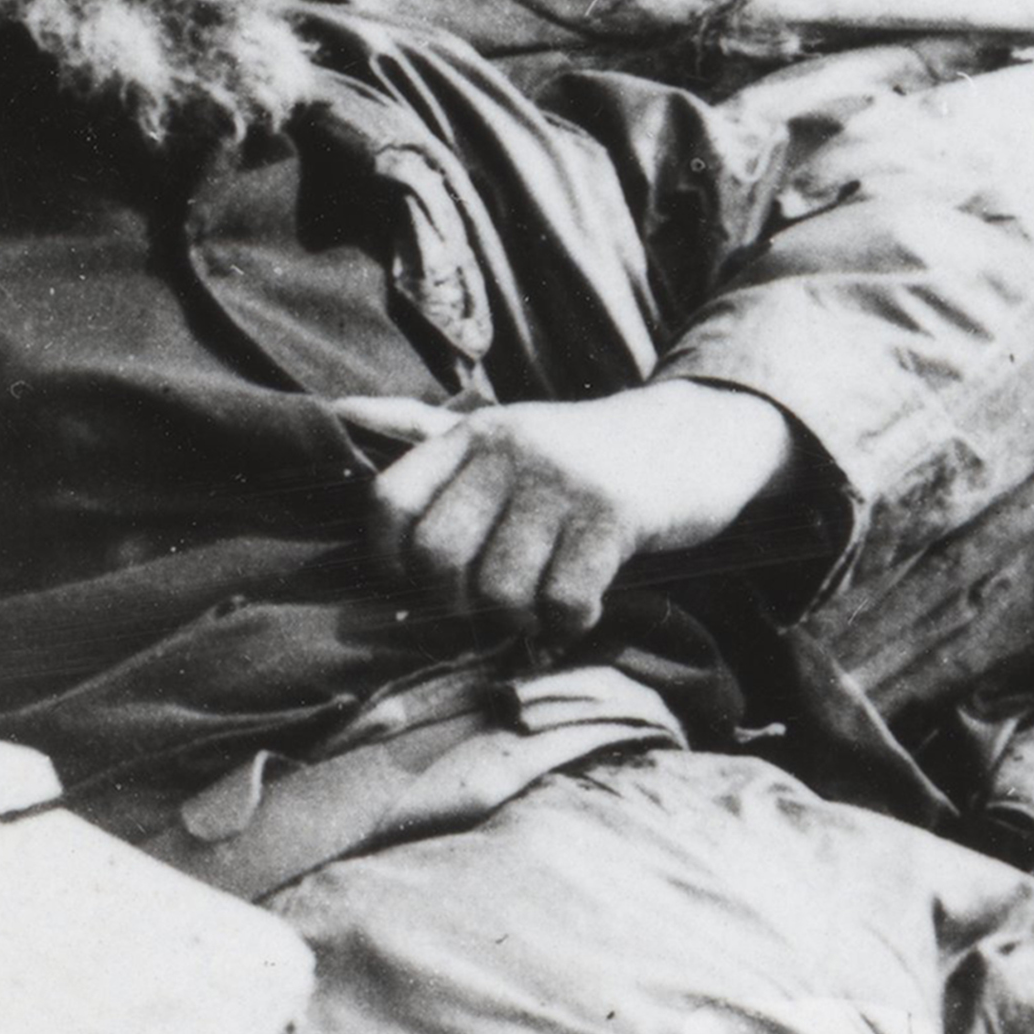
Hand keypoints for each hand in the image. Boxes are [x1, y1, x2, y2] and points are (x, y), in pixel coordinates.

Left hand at [325, 382, 804, 632]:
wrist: (693, 436)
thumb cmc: (582, 452)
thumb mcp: (503, 430)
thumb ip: (422, 430)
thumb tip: (340, 409)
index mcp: (473, 432)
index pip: (390, 501)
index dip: (393, 558)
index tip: (423, 579)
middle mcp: (509, 449)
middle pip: (438, 558)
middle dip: (458, 601)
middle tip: (492, 602)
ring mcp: (562, 481)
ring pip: (499, 591)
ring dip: (519, 618)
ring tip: (542, 604)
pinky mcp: (614, 516)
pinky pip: (564, 601)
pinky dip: (568, 624)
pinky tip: (582, 609)